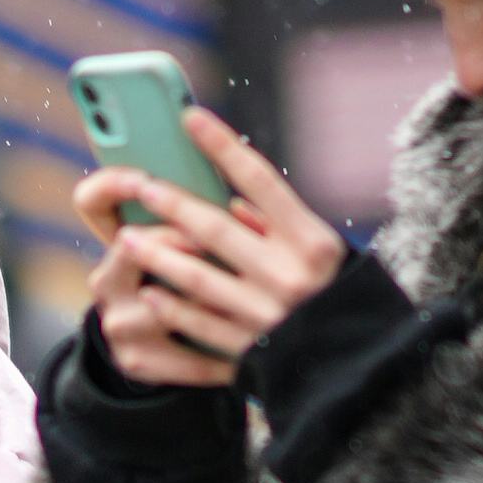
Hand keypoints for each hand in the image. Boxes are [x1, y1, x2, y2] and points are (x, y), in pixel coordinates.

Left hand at [70, 106, 345, 386]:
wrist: (354, 365)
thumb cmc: (334, 294)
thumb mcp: (323, 252)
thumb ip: (281, 225)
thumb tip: (233, 202)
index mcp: (313, 242)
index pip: (260, 180)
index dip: (222, 147)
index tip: (190, 118)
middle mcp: (291, 276)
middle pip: (216, 229)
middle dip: (172, 204)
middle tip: (140, 186)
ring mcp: (268, 315)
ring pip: (198, 278)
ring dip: (158, 256)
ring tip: (129, 239)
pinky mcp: (251, 350)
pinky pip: (200, 324)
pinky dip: (173, 307)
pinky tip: (151, 292)